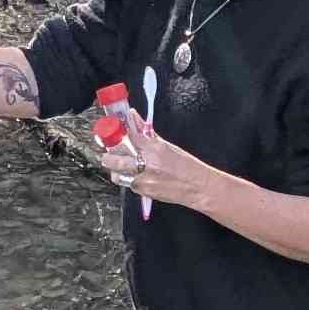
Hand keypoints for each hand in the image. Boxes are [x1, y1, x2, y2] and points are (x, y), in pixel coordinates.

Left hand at [95, 118, 223, 213]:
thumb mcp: (168, 146)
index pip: (127, 136)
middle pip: (114, 157)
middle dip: (108, 156)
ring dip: (115, 170)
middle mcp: (147, 163)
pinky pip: (127, 184)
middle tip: (108, 154)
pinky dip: (128, 180)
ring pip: (117, 173)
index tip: (110, 134)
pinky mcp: (144, 191)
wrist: (200, 187)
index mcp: (154, 148)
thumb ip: (148, 134)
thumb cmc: (188, 166)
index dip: (115, 135)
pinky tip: (135, 176)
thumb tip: (134, 118)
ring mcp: (144, 178)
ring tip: (119, 167)